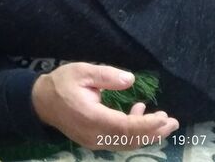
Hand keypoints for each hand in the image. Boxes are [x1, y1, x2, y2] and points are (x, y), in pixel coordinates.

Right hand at [31, 62, 178, 149]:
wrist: (41, 101)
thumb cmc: (61, 83)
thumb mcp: (82, 71)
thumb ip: (106, 76)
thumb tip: (131, 80)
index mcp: (92, 118)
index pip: (126, 127)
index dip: (147, 125)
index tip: (164, 117)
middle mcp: (95, 135)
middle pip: (130, 140)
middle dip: (154, 132)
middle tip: (173, 122)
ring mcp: (94, 141)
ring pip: (126, 143)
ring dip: (146, 133)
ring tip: (163, 121)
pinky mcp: (93, 140)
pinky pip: (118, 141)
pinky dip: (133, 132)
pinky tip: (138, 113)